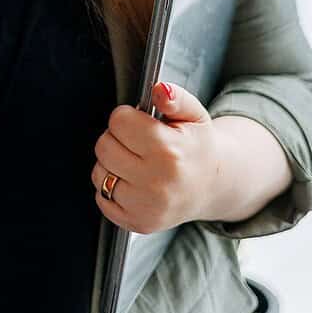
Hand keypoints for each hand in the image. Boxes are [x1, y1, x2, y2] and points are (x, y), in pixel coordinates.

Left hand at [91, 82, 218, 233]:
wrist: (212, 185)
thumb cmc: (197, 146)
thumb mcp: (194, 114)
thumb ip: (175, 97)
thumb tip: (159, 89)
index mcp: (169, 151)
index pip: (119, 121)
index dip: (127, 116)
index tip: (140, 122)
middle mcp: (156, 183)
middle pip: (104, 146)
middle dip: (116, 138)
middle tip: (137, 142)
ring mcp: (146, 207)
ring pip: (99, 173)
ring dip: (111, 163)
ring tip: (135, 161)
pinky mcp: (137, 224)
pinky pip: (101, 198)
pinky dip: (111, 187)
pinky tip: (132, 182)